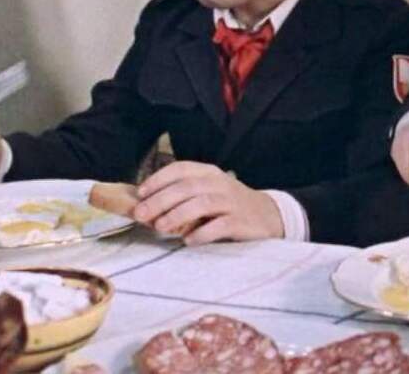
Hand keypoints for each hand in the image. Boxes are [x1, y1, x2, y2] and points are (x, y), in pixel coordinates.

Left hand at [133, 161, 283, 244]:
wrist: (268, 215)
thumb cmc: (228, 205)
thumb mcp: (209, 191)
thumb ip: (183, 195)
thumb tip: (144, 205)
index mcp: (209, 173)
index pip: (181, 169)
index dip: (159, 179)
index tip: (140, 193)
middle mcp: (221, 184)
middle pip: (187, 187)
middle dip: (160, 200)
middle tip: (141, 214)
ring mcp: (232, 203)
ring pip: (202, 204)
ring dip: (177, 214)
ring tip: (159, 227)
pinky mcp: (241, 222)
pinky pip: (220, 226)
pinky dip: (202, 233)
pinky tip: (188, 241)